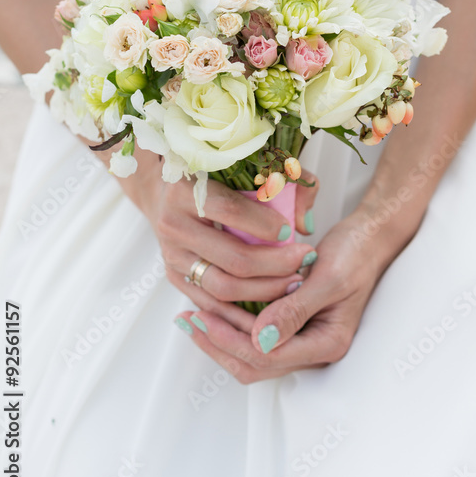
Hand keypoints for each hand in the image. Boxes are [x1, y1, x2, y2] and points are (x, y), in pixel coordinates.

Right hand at [107, 144, 320, 310]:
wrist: (170, 192)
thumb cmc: (217, 177)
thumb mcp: (248, 167)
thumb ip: (286, 182)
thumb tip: (305, 225)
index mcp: (187, 188)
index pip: (230, 210)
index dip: (265, 224)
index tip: (292, 231)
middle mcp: (174, 224)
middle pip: (232, 258)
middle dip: (276, 265)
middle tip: (304, 260)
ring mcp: (172, 255)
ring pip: (223, 287)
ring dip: (265, 290)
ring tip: (294, 282)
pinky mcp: (175, 277)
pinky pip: (212, 304)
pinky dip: (243, 310)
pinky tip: (271, 303)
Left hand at [174, 202, 404, 382]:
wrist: (370, 237)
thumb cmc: (355, 252)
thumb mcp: (328, 276)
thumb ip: (295, 309)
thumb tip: (260, 339)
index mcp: (327, 344)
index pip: (267, 357)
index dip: (229, 339)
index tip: (201, 315)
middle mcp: (314, 350)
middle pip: (255, 363)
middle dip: (218, 341)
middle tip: (187, 317)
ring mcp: (304, 340)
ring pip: (252, 353)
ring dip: (221, 335)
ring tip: (191, 314)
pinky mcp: (295, 326)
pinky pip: (257, 336)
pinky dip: (232, 325)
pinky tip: (212, 307)